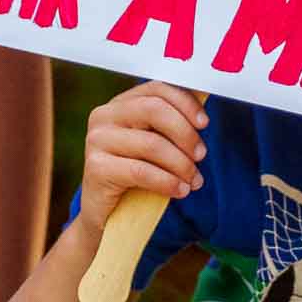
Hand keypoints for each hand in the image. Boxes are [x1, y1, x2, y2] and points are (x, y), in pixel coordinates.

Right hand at [79, 82, 208, 233]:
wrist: (108, 213)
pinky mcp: (96, 168)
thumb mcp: (155, 145)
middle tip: (201, 156)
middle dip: (185, 133)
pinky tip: (181, 190)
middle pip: (154, 110)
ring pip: (152, 144)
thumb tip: (203, 113)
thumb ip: (171, 125)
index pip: (156, 89)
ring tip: (194, 180)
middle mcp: (104, 116)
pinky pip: (141, 172)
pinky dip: (168, 182)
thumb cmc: (137, 175)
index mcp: (119, 104)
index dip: (185, 103)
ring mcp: (97, 141)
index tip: (204, 124)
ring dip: (182, 164)